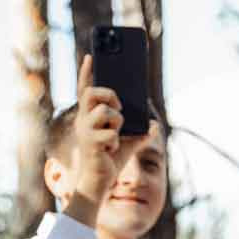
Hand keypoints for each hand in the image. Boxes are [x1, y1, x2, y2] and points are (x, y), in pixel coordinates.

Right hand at [62, 54, 127, 219]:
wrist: (99, 182)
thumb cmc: (109, 161)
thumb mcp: (129, 144)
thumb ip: (141, 133)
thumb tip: (155, 125)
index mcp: (89, 117)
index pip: (85, 90)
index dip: (86, 73)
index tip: (90, 56)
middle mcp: (83, 120)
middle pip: (93, 93)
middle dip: (110, 96)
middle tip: (119, 108)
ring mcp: (84, 130)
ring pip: (107, 112)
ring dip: (117, 124)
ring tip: (113, 138)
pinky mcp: (90, 143)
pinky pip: (112, 134)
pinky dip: (116, 144)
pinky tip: (109, 152)